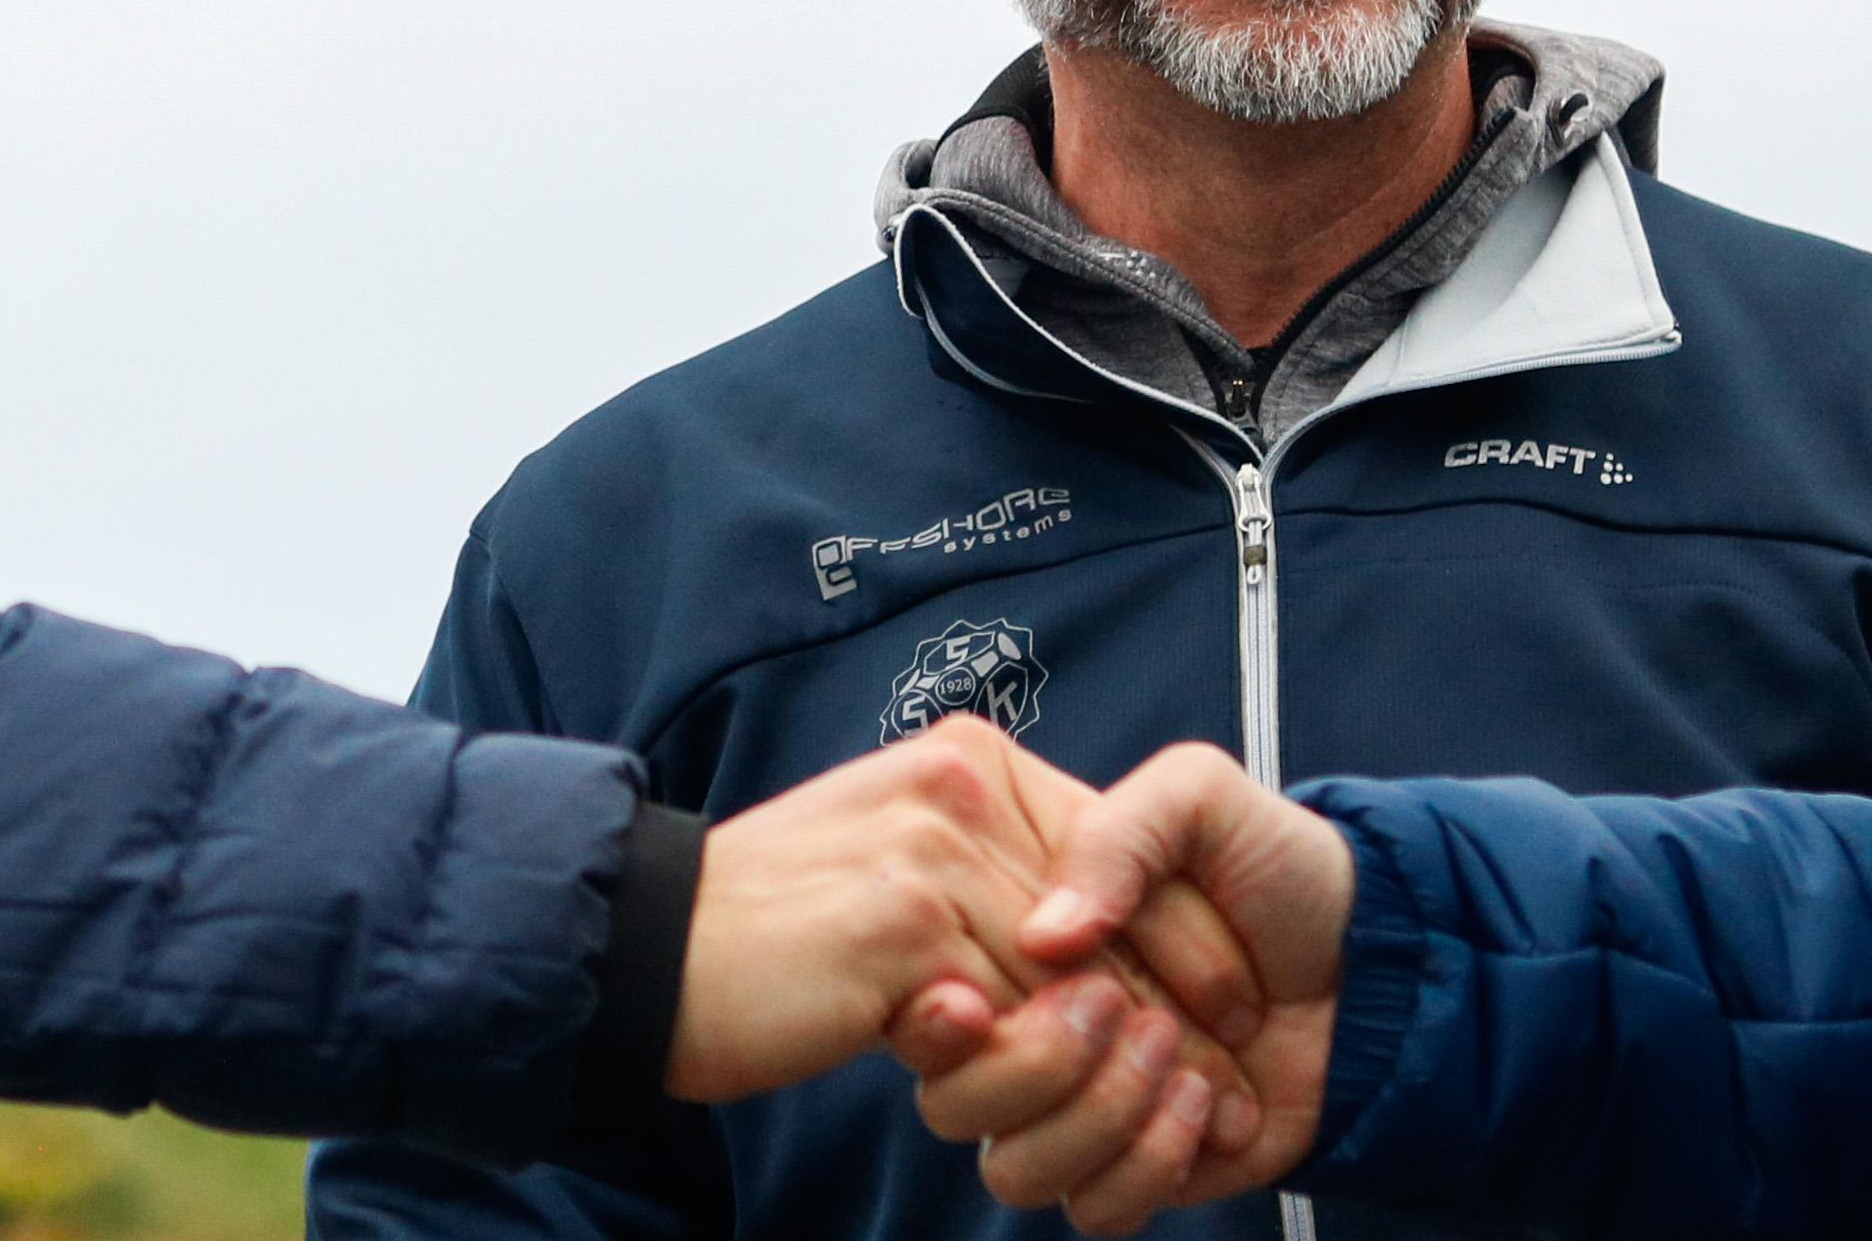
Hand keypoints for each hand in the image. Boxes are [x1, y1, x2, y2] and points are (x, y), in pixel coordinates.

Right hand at [665, 716, 1252, 1129]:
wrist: (651, 948)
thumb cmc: (774, 926)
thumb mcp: (899, 861)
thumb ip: (992, 877)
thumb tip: (1090, 945)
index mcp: (967, 763)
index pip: (1118, 851)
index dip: (1182, 937)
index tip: (1221, 1010)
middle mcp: (958, 789)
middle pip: (1115, 919)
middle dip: (1169, 1011)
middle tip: (1217, 1080)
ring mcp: (930, 854)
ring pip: (1074, 984)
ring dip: (1109, 1062)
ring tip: (1147, 1108)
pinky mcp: (903, 930)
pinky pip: (1014, 1025)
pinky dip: (1034, 1076)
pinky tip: (1037, 1103)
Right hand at [889, 743, 1350, 1235]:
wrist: (1380, 956)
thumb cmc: (1278, 866)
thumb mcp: (1198, 797)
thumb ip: (1114, 836)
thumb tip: (1042, 934)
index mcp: (1018, 941)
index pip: (930, 1001)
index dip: (943, 1013)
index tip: (977, 1000)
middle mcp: (1035, 1028)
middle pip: (954, 1100)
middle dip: (1038, 1061)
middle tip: (1122, 1006)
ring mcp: (1083, 1107)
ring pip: (1016, 1170)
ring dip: (1099, 1114)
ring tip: (1177, 1051)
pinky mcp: (1142, 1169)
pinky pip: (1096, 1209)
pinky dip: (1152, 1162)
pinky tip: (1211, 1102)